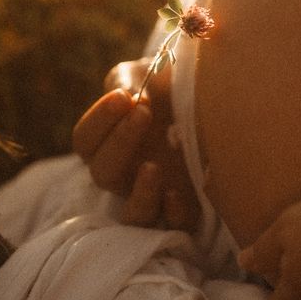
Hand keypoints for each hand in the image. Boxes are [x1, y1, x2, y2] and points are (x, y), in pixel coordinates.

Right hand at [72, 59, 200, 230]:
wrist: (215, 94)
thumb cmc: (173, 83)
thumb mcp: (148, 73)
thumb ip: (128, 80)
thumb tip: (130, 97)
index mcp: (110, 139)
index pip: (85, 139)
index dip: (99, 119)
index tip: (123, 97)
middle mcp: (127, 171)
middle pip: (103, 174)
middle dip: (119, 141)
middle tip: (143, 112)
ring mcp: (154, 193)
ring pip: (131, 214)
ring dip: (139, 193)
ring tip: (152, 167)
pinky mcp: (185, 206)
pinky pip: (172, 226)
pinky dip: (172, 215)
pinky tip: (177, 193)